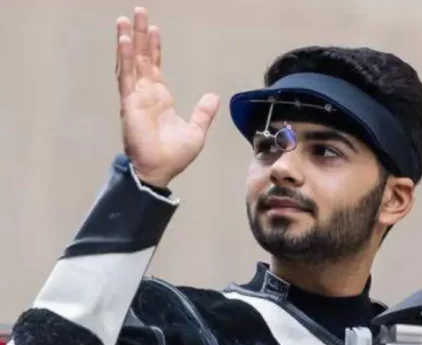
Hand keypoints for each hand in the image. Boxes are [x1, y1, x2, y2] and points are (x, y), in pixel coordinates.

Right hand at [116, 7, 219, 187]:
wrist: (160, 170)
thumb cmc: (174, 155)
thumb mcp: (196, 131)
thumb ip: (203, 113)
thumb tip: (213, 96)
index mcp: (160, 99)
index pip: (155, 67)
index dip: (155, 48)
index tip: (155, 29)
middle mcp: (145, 94)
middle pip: (142, 58)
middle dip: (141, 35)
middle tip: (139, 12)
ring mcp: (136, 97)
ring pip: (131, 62)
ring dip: (129, 40)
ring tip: (126, 19)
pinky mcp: (129, 103)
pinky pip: (126, 76)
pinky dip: (126, 58)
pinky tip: (126, 41)